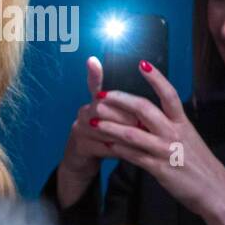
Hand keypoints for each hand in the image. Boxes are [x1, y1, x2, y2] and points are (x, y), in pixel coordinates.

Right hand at [57, 57, 141, 207]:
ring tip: (144, 142)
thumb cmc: (106, 140)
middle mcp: (83, 113)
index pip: (95, 87)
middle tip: (146, 127)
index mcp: (94, 104)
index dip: (94, 75)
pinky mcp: (80, 147)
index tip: (92, 60)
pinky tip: (132, 154)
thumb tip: (146, 108)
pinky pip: (104, 146)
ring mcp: (79, 129)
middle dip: (128, 118)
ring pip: (106, 128)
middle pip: (105, 108)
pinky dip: (120, 151)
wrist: (83, 163)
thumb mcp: (114, 122)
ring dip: (126, 136)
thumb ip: (125, 112)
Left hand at [92, 60, 224, 224]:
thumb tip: (147, 119)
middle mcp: (174, 133)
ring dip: (110, 126)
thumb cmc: (198, 165)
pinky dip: (117, 150)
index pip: (169, 94)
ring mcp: (166, 150)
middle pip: (144, 109)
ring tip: (93, 120)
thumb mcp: (187, 140)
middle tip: (100, 95)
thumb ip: (169, 128)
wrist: (215, 190)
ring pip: (132, 133)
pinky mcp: (158, 168)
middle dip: (120, 100)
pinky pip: (133, 156)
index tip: (142, 64)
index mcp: (183, 123)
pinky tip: (105, 146)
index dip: (156, 78)